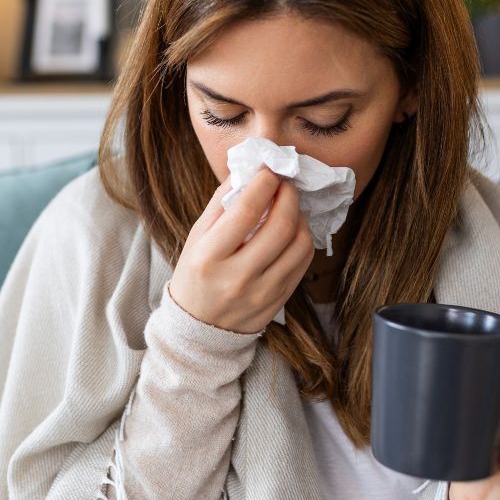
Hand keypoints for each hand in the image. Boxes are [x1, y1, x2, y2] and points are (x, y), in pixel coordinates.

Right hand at [169, 167, 314, 333]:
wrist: (200, 329)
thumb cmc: (195, 275)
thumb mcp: (196, 238)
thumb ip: (221, 203)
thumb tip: (249, 171)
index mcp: (209, 258)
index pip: (245, 212)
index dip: (263, 185)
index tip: (269, 171)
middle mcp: (237, 277)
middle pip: (280, 227)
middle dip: (288, 196)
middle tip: (285, 184)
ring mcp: (262, 292)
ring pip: (300, 244)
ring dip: (300, 216)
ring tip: (289, 207)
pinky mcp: (279, 300)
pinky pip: (304, 262)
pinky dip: (303, 238)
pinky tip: (293, 229)